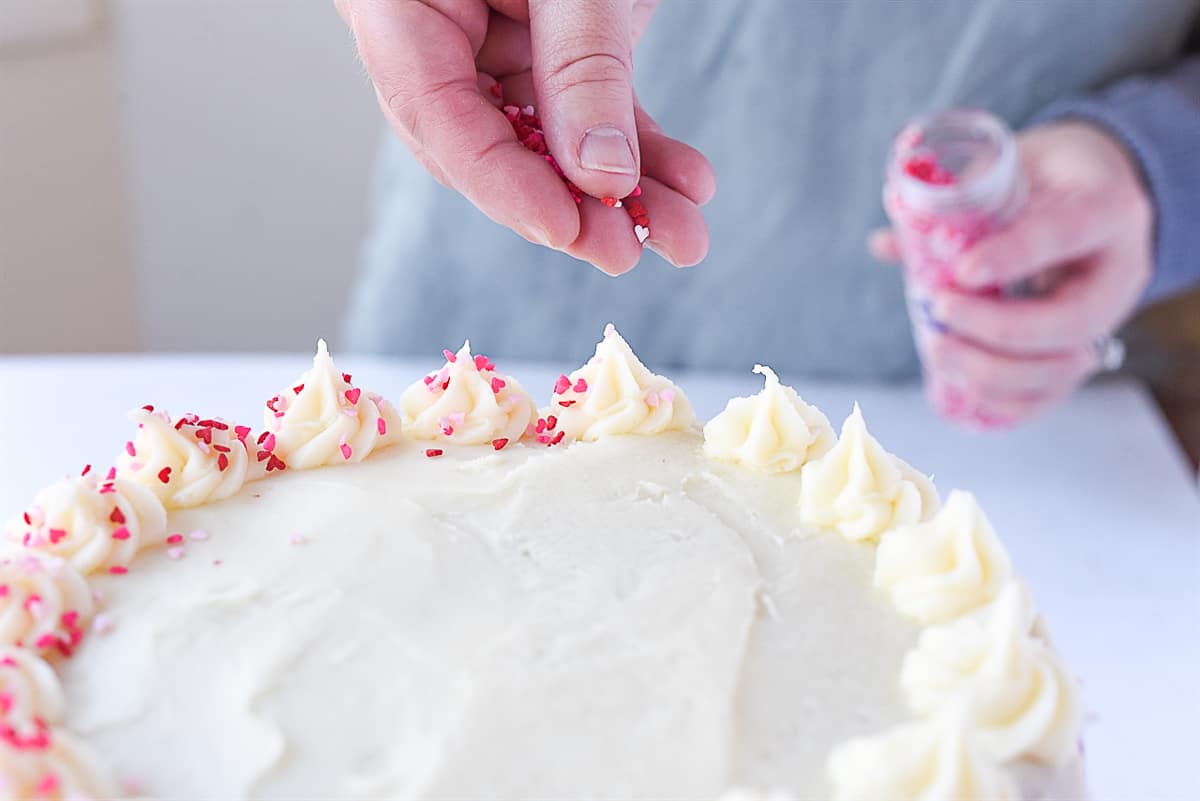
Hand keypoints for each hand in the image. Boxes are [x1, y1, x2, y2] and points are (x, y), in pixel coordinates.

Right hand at [336, 0, 714, 273]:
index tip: (571, 229)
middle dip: (569, 203)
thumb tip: (602, 179)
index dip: (502, 183)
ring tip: (684, 232)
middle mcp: (434, 27)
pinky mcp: (540, 41)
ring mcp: (486, 36)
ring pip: (545, 136)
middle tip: (631, 251)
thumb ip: (581, 65)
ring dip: (620, 187)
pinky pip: (583, 105)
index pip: (434, 112)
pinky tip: (686, 179)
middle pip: (487, 142)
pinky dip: (634, 142)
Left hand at [869, 121, 1153, 424]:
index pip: (1065, 234)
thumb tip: (885, 244)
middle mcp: (1117, 274)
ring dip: (991, 372)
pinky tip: (958, 386)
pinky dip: (1001, 403)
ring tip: (937, 350)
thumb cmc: (1044, 179)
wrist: (1094, 194)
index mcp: (1106, 209)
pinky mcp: (1081, 354)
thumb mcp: (1011, 169)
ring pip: (1062, 370)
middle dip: (997, 329)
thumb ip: (956, 201)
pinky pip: (1050, 397)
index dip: (1014, 256)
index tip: (961, 273)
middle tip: (940, 311)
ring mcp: (1106, 322)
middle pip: (1070, 323)